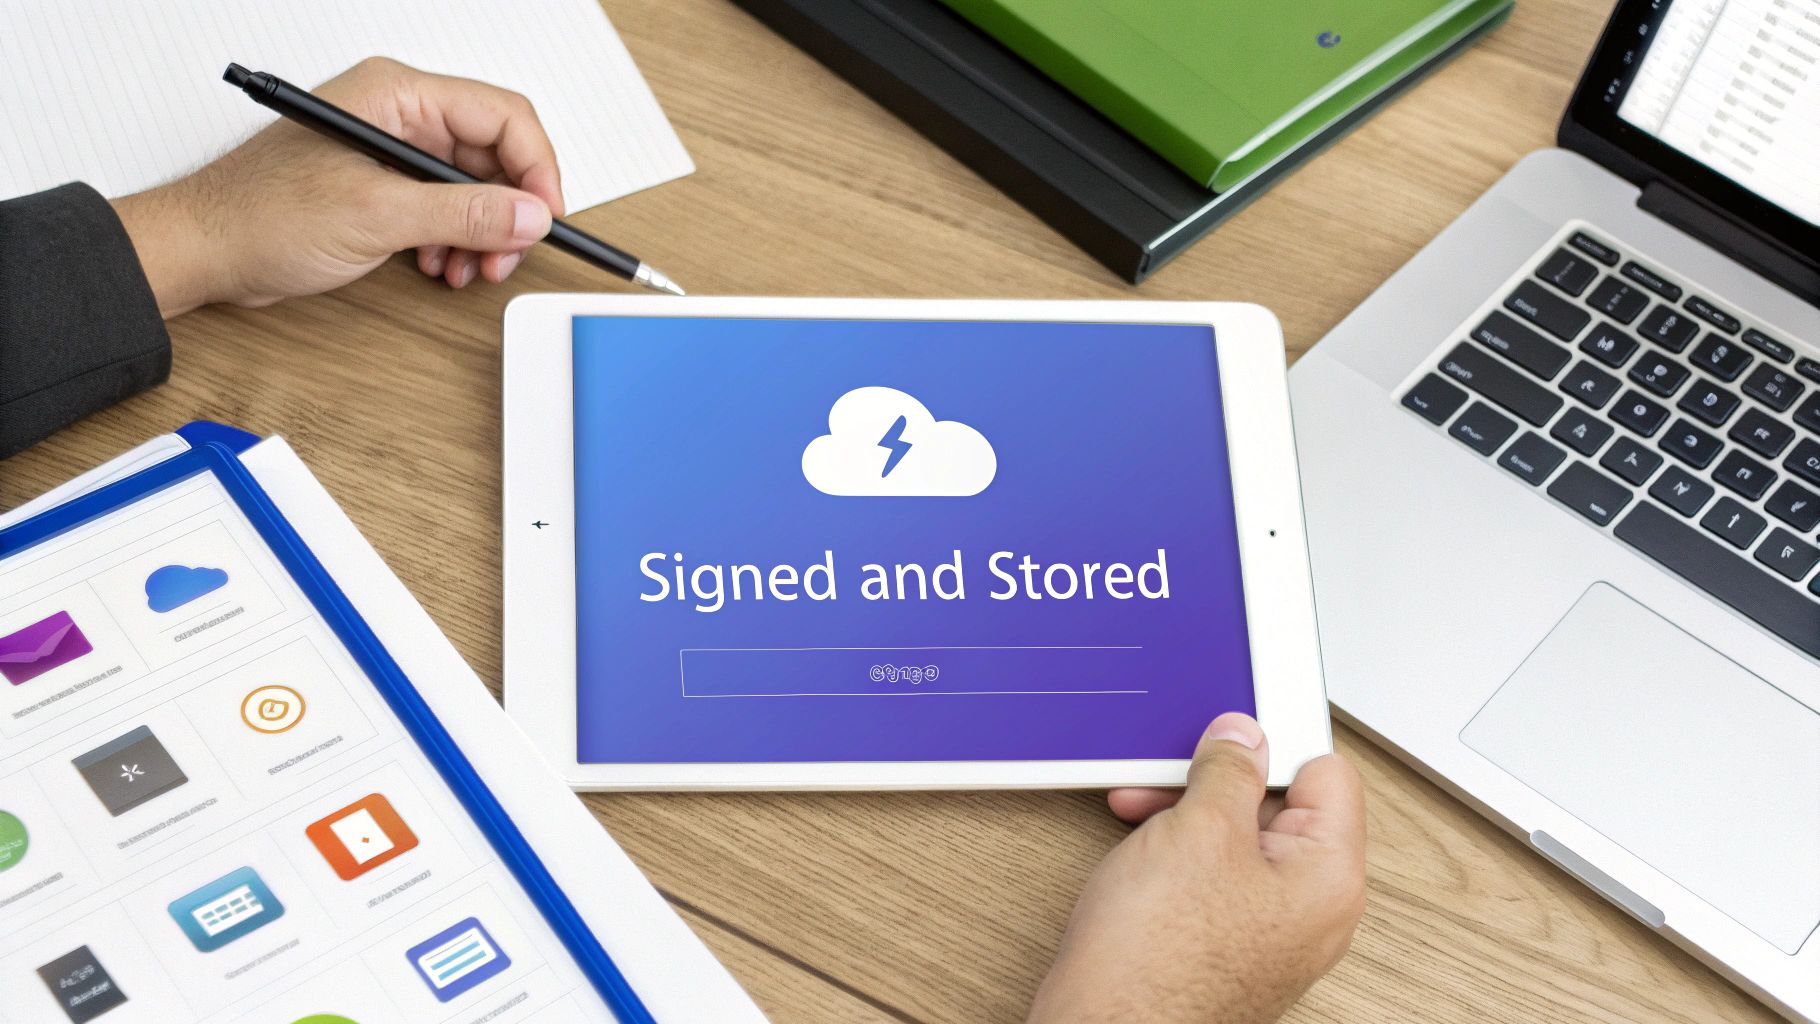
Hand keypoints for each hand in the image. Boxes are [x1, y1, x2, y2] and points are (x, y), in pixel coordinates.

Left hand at [111, 57, 563, 316]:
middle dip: (509, 211)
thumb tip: (529, 215)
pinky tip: (442, 266)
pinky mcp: (386, 187)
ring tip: (470, 269)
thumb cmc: (261, 215)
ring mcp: (393, 151)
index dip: (536, 169)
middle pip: (495, 155)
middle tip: (507, 256)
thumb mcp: (377, 216)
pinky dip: (457, 241)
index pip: (502, 117)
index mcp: (398, 95)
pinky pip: (448, 208)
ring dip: (484, 234)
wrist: (207, 250)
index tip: (546, 217)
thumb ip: (463, 214)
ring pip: (476, 187)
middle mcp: (400, 115)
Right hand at [1027, 714, 1365, 1023]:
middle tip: (1173, 774)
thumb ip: (1229, 770)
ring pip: (1238, 841)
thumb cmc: (1158, 962)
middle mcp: (1310, 909)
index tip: (1231, 727)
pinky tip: (1140, 853)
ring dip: (1189, 817)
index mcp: (1329, 876)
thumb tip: (1243, 738)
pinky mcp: (1226, 946)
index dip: (1275, 742)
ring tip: (1142, 816)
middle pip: (1279, 806)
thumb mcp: (1197, 829)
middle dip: (1220, 783)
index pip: (1327, 773)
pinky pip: (1214, 878)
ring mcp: (1268, 932)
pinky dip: (1178, 855)